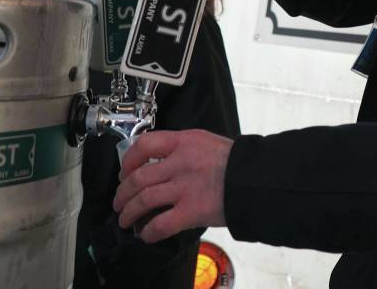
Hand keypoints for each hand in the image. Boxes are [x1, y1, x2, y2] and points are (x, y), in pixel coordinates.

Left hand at [113, 130, 232, 242]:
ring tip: (126, 220)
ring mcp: (185, 187)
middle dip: (123, 193)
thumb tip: (163, 163)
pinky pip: (161, 224)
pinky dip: (149, 232)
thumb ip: (183, 149)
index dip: (128, 160)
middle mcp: (180, 163)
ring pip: (143, 200)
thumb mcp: (207, 142)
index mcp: (184, 142)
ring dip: (129, 213)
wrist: (257, 178)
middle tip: (120, 201)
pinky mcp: (191, 210)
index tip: (124, 171)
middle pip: (138, 177)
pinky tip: (146, 235)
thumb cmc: (236, 162)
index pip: (144, 145)